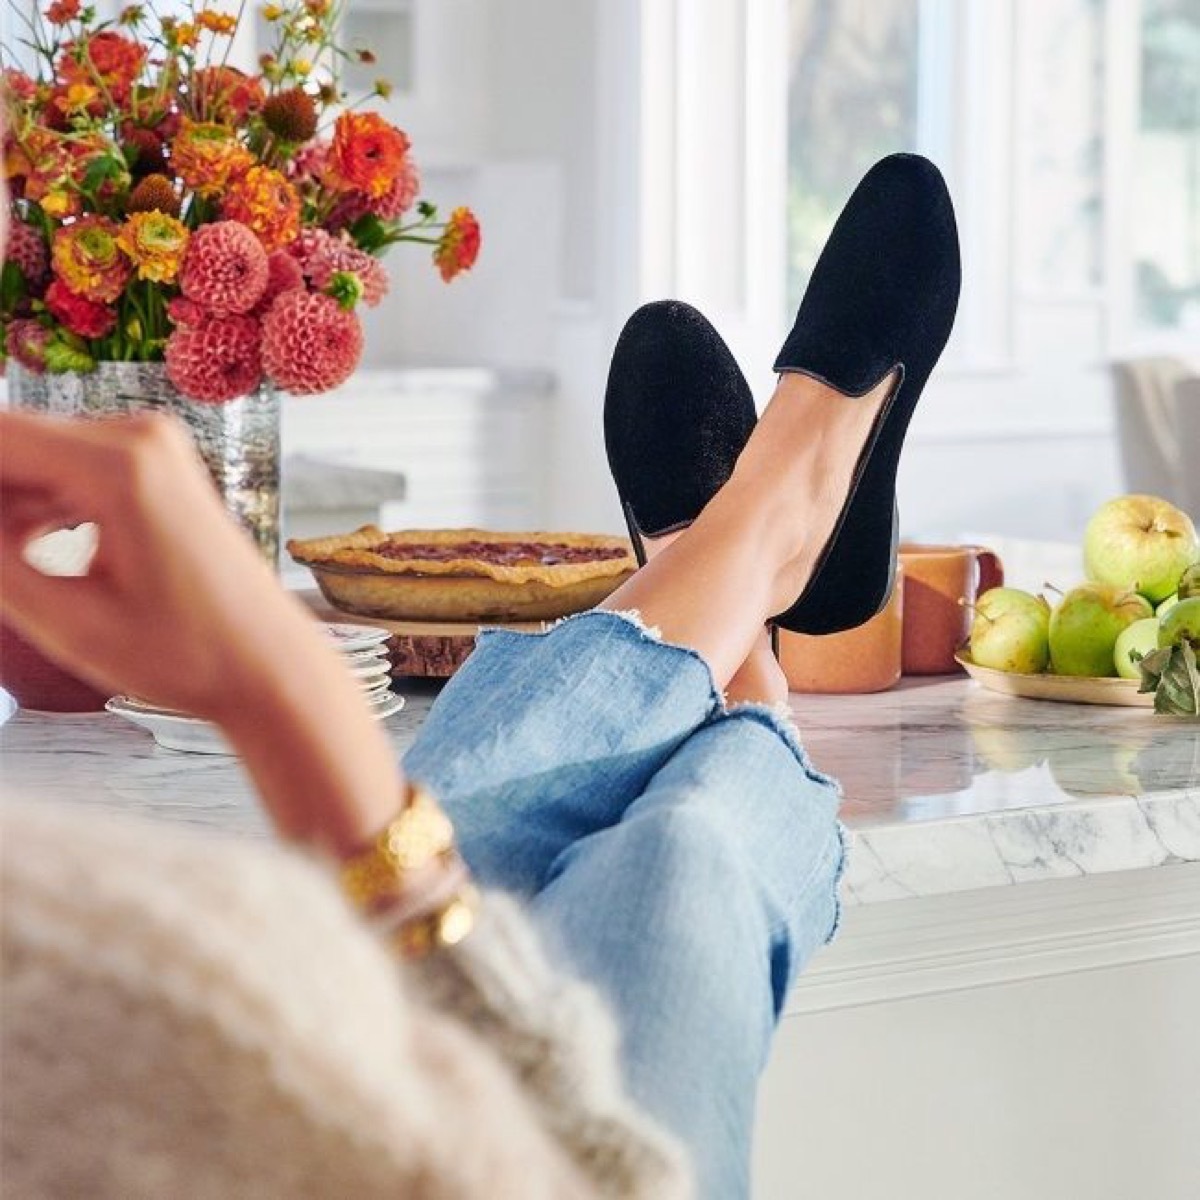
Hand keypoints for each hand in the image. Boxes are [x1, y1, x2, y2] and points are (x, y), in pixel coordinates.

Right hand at [0, 409, 405, 855]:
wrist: (270, 665)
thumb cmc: (186, 656)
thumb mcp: (66, 622)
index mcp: (120, 465)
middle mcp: (141, 436)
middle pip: (12, 445)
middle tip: (5, 576)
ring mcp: (155, 446)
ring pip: (36, 458)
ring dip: (5, 509)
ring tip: (16, 574)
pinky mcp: (159, 466)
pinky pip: (71, 469)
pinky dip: (38, 506)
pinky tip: (24, 554)